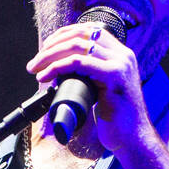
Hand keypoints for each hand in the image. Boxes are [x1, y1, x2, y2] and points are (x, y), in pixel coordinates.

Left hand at [26, 22, 152, 155]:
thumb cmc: (116, 119)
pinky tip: (45, 76)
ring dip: (49, 56)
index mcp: (121, 54)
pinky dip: (57, 67)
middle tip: (35, 62)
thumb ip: (93, 74)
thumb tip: (63, 68)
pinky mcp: (114, 76)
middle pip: (81, 34)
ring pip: (76, 46)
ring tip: (35, 69)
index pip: (90, 30)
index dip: (64, 34)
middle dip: (52, 45)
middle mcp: (123, 54)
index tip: (46, 48)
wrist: (133, 138)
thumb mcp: (104, 89)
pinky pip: (79, 63)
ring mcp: (120, 64)